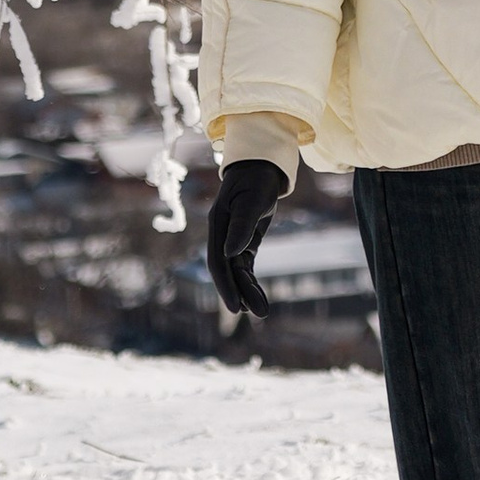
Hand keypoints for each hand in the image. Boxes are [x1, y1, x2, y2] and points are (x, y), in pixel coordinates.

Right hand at [207, 159, 283, 316]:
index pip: (218, 262)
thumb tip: (231, 254)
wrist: (261, 167)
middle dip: (239, 293)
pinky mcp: (244, 241)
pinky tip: (258, 297)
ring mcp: (232, 239)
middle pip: (227, 271)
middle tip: (254, 313)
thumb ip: (242, 225)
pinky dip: (251, 282)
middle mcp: (221, 235)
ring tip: (261, 311)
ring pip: (237, 271)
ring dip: (247, 291)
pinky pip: (246, 266)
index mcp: (217, 225)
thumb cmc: (255, 180)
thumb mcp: (251, 201)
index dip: (225, 285)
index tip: (235, 306)